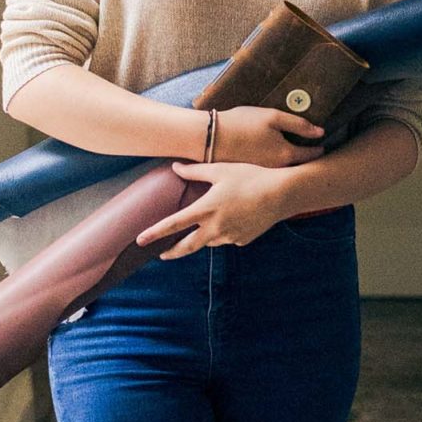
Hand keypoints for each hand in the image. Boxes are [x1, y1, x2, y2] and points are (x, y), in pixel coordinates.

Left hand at [135, 161, 292, 258]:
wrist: (281, 194)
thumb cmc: (250, 176)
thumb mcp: (220, 170)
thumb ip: (195, 172)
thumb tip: (175, 167)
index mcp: (206, 209)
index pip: (173, 224)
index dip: (155, 233)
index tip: (140, 240)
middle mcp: (215, 227)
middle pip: (187, 246)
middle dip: (172, 252)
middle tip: (160, 255)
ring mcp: (229, 236)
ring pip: (210, 240)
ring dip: (204, 235)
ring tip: (213, 218)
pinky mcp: (243, 240)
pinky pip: (228, 237)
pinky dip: (226, 230)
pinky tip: (237, 216)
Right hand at [211, 105, 326, 166]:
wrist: (210, 138)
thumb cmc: (242, 123)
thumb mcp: (273, 117)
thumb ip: (299, 124)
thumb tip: (321, 132)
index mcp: (286, 154)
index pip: (312, 155)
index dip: (321, 149)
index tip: (325, 146)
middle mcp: (278, 170)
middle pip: (300, 166)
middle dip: (309, 160)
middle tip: (316, 153)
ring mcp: (264, 175)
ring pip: (286, 171)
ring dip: (293, 164)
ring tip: (297, 154)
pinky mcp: (252, 176)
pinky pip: (271, 173)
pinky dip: (277, 167)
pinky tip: (273, 157)